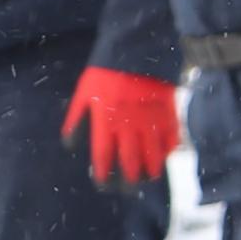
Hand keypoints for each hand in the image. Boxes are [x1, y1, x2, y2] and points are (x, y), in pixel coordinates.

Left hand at [62, 68, 178, 186]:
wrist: (135, 49)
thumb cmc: (105, 72)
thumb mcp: (84, 93)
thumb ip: (76, 119)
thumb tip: (70, 145)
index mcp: (106, 121)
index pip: (103, 155)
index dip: (102, 173)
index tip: (102, 184)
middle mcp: (129, 126)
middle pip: (129, 161)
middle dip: (128, 180)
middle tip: (128, 190)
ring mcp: (150, 120)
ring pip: (152, 154)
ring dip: (151, 169)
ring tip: (149, 179)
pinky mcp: (167, 113)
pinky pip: (171, 137)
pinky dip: (169, 149)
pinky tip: (167, 157)